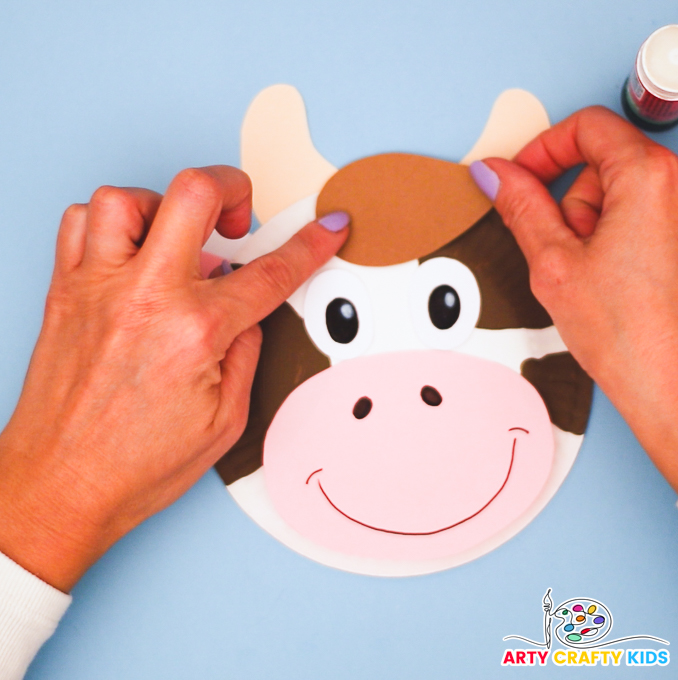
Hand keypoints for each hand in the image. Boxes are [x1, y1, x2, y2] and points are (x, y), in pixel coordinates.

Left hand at [0, 166, 347, 591]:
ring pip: (125, 198)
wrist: (60, 485)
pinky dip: (111, 223)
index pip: (271, 273)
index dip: (310, 245)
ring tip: (177, 236)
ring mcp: (97, 289)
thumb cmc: (134, 466)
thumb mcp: (224, 421)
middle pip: (194, 193)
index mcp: (195, 332)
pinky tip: (130, 251)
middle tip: (238, 215)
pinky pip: (79, 222)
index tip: (326, 228)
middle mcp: (144, 298)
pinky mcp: (64, 293)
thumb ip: (245, 354)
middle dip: (233, 186)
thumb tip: (248, 314)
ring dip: (163, 205)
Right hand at [472, 106, 677, 492]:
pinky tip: (609, 280)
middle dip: (569, 203)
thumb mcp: (553, 262)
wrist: (670, 383)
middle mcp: (677, 184)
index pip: (587, 126)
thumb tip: (494, 174)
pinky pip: (634, 217)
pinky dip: (609, 240)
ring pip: (615, 195)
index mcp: (648, 176)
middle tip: (563, 252)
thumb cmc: (627, 332)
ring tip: (590, 275)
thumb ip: (520, 206)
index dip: (543, 149)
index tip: (518, 178)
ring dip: (588, 228)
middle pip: (600, 163)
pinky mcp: (676, 237)